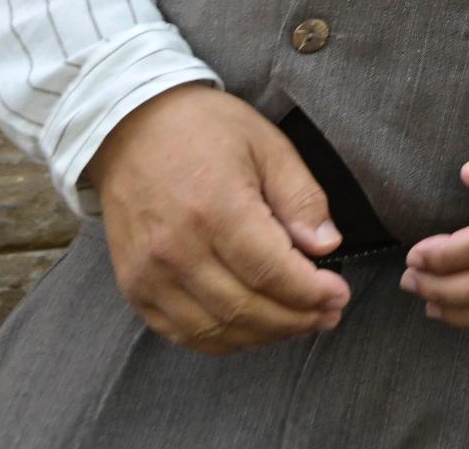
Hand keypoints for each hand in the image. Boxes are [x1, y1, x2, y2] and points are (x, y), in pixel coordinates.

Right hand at [84, 84, 348, 354]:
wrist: (129, 128)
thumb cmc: (203, 129)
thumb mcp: (267, 145)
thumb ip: (300, 198)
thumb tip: (327, 245)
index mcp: (216, 208)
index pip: (272, 273)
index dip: (312, 293)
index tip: (339, 295)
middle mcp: (177, 249)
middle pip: (246, 308)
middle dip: (297, 320)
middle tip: (328, 314)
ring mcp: (149, 274)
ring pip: (216, 329)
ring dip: (264, 335)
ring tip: (298, 323)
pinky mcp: (134, 288)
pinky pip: (181, 332)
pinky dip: (222, 340)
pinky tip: (252, 328)